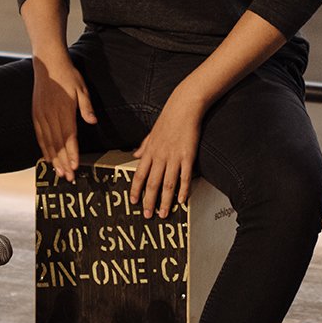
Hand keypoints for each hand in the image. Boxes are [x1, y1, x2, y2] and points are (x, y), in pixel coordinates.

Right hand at [31, 53, 96, 181]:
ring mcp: (41, 116)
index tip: (75, 167)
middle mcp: (50, 115)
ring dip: (53, 159)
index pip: (69, 137)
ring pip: (47, 143)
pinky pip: (39, 136)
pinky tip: (47, 158)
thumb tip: (93, 122)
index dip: (72, 153)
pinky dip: (44, 149)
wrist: (47, 64)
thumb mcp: (82, 88)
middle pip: (57, 144)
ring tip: (58, 173)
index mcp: (63, 110)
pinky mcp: (36, 115)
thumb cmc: (68, 76)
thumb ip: (86, 107)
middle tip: (68, 177)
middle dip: (63, 162)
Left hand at [130, 87, 203, 218]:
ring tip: (164, 214)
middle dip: (149, 201)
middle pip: (152, 183)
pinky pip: (184, 176)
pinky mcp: (188, 156)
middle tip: (148, 216)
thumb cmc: (168, 118)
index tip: (133, 202)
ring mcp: (174, 157)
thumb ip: (144, 146)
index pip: (139, 174)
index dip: (135, 190)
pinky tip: (181, 201)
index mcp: (150, 151)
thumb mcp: (152, 132)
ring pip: (167, 184)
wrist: (184, 107)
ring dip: (165, 201)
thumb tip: (135, 155)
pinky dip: (182, 190)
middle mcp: (160, 156)